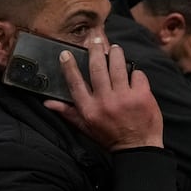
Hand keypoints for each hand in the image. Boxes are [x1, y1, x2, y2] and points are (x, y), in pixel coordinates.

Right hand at [45, 42, 162, 150]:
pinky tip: (133, 75)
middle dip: (95, 51)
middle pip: (97, 68)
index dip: (69, 67)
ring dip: (116, 54)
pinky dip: (135, 72)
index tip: (65, 53)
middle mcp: (105, 102)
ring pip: (118, 66)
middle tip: (95, 42)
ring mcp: (124, 98)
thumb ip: (68, 112)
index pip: (75, 83)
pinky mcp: (142, 96)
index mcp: (89, 109)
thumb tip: (48, 103)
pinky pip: (137, 74)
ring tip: (115, 49)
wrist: (138, 148)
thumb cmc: (110, 137)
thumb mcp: (86, 127)